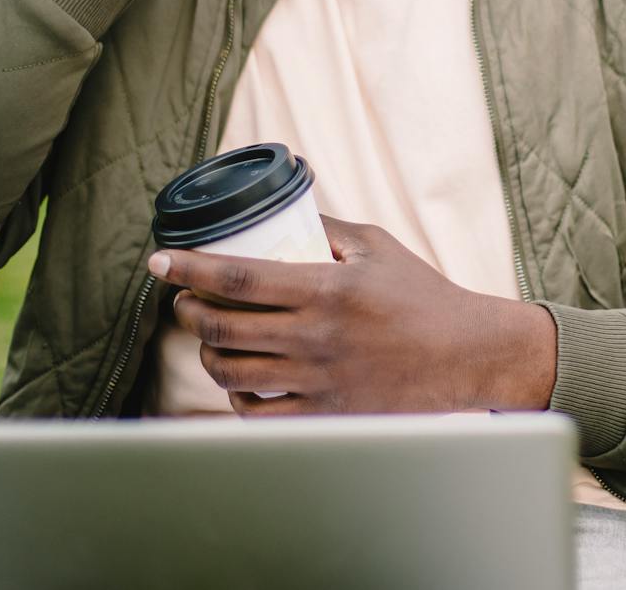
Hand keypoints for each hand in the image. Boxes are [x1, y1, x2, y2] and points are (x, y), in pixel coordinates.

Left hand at [150, 215, 557, 416]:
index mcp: (325, 288)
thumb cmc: (422, 295)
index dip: (189, 267)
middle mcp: (315, 336)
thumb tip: (279, 211)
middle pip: (220, 326)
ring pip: (230, 371)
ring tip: (208, 336)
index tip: (159, 261)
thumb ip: (325, 229)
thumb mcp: (376, 246)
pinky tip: (240, 379)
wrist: (466, 355)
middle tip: (183, 298)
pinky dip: (237, 395)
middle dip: (187, 310)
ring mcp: (317, 380)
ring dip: (206, 352)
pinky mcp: (324, 414)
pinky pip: (257, 413)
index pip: (237, 276)